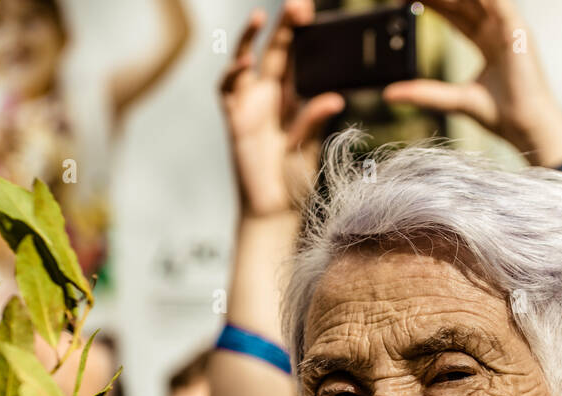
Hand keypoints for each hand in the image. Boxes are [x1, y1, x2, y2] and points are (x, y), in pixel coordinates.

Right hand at [220, 1, 345, 218]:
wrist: (274, 209)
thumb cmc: (295, 179)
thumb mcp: (311, 148)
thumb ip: (315, 122)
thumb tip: (333, 98)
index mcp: (294, 98)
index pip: (299, 58)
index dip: (303, 35)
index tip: (313, 13)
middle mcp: (271, 96)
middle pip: (275, 51)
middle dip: (284, 26)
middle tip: (297, 4)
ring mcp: (250, 106)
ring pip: (246, 62)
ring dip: (250, 38)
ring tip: (260, 16)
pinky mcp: (235, 119)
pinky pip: (228, 90)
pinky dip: (232, 73)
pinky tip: (243, 61)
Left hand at [382, 0, 561, 167]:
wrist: (525, 127)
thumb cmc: (500, 115)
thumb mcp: (452, 100)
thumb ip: (423, 93)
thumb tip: (389, 94)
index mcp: (487, 42)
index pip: (456, 13)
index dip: (433, 4)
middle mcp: (498, 31)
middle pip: (464, 1)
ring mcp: (508, 28)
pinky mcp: (517, 30)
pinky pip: (497, 3)